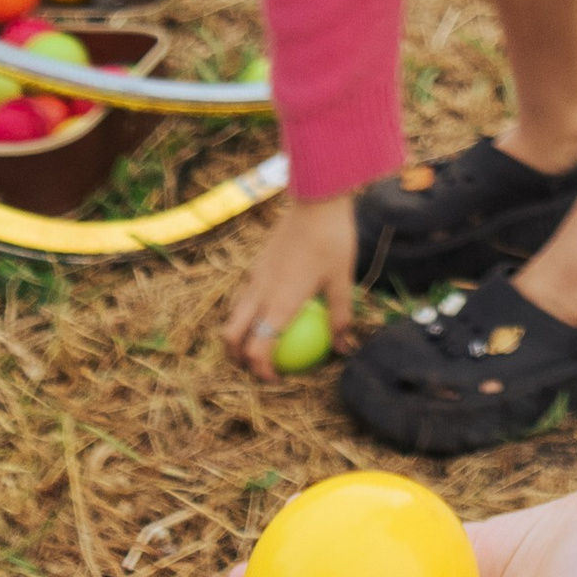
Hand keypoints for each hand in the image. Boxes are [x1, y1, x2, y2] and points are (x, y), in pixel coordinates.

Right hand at [222, 193, 358, 382]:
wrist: (316, 198)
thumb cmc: (333, 239)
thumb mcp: (342, 281)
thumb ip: (341, 317)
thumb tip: (344, 348)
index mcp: (279, 303)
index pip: (257, 350)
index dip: (260, 371)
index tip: (275, 378)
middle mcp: (259, 292)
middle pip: (232, 336)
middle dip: (236, 358)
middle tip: (257, 365)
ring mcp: (254, 275)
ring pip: (234, 314)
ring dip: (239, 333)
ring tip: (259, 340)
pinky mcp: (257, 262)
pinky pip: (243, 294)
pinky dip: (247, 310)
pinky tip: (270, 306)